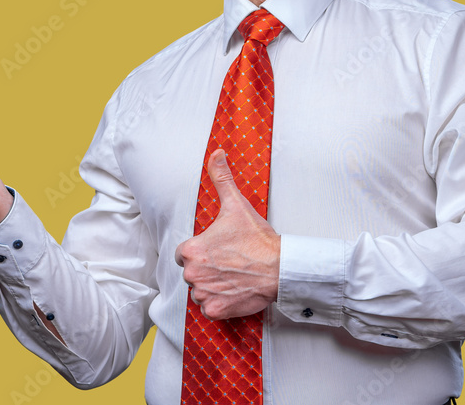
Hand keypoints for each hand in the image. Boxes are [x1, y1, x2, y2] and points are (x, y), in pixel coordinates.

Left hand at [174, 149, 280, 319]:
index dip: (200, 251)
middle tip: (229, 263)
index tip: (218, 250)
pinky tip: (234, 291)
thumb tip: (216, 153)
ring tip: (233, 276)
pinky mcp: (216, 310)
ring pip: (199, 291)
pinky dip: (219, 303)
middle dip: (206, 269)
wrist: (280, 268)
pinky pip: (209, 308)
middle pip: (191, 273)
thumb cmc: (257, 239)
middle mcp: (193, 273)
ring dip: (212, 286)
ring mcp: (204, 294)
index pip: (184, 253)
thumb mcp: (236, 204)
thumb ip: (221, 177)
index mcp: (191, 249)